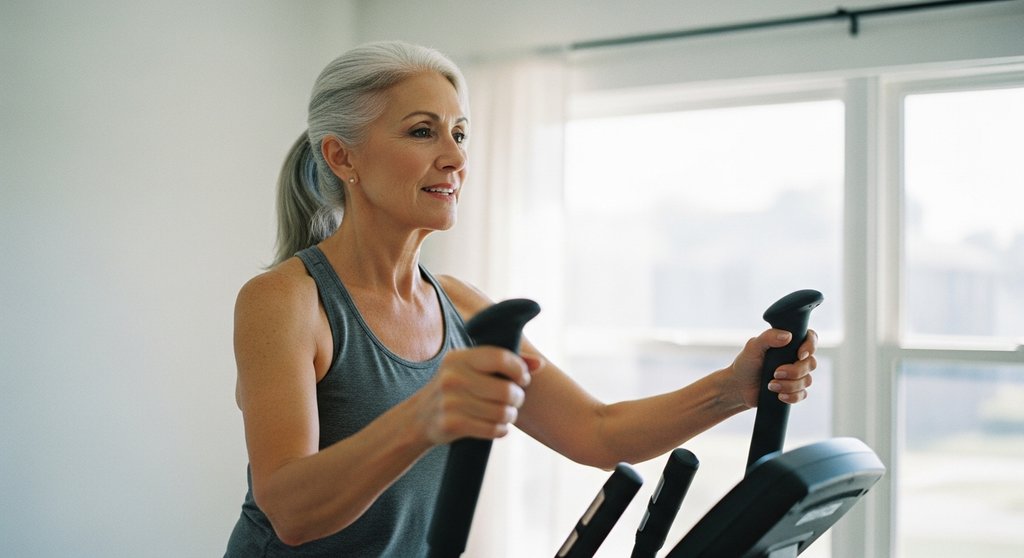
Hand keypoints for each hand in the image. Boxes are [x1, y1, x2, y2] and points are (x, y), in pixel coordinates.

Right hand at [416, 347, 542, 444]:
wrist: (418, 418)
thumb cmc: (455, 390)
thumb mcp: (471, 370)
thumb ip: (505, 363)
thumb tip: (540, 364)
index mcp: (459, 357)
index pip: (501, 358)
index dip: (519, 370)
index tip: (522, 379)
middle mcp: (452, 376)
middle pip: (506, 390)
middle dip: (518, 398)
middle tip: (514, 401)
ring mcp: (450, 401)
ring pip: (502, 412)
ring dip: (510, 416)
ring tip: (506, 415)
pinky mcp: (451, 424)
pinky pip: (492, 429)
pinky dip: (500, 430)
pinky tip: (497, 427)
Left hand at [727, 329, 817, 408]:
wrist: (739, 387)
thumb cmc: (746, 364)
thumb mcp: (753, 347)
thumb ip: (768, 337)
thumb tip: (788, 336)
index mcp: (789, 344)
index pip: (810, 339)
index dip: (810, 346)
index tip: (800, 355)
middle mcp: (796, 358)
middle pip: (811, 363)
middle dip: (795, 371)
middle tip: (776, 373)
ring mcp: (796, 375)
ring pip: (807, 380)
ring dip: (789, 385)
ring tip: (770, 385)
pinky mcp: (794, 391)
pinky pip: (802, 394)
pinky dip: (792, 396)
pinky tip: (779, 396)